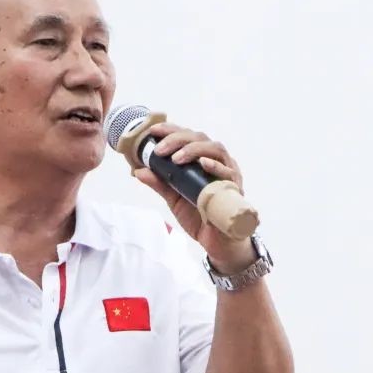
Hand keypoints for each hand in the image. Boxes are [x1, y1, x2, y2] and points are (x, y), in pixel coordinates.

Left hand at [132, 122, 255, 273]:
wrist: (216, 242)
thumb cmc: (199, 216)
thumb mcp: (174, 198)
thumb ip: (159, 183)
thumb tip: (137, 170)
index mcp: (202, 159)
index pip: (188, 136)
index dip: (171, 130)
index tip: (152, 131)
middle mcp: (217, 162)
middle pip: (201, 138)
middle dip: (178, 139)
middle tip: (159, 149)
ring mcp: (228, 173)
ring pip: (216, 150)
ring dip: (194, 150)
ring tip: (175, 158)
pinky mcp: (235, 189)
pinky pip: (229, 173)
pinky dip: (216, 166)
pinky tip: (203, 164)